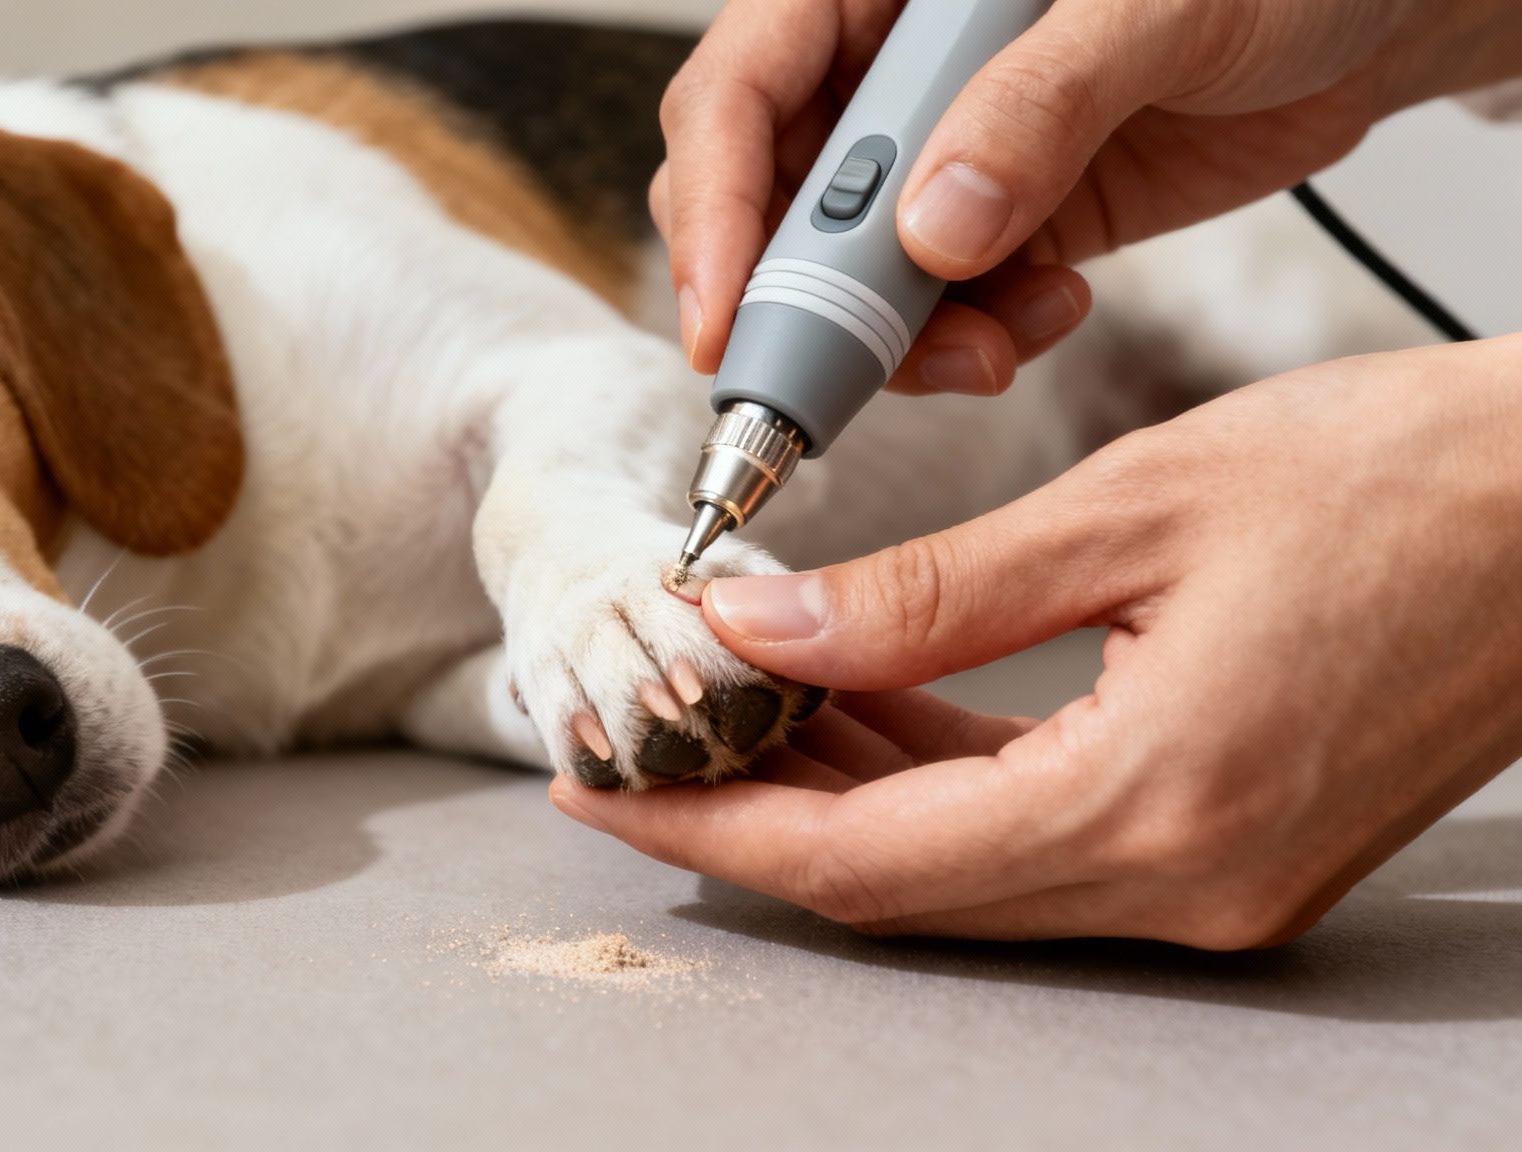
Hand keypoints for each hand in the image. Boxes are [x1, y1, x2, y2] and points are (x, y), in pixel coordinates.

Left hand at [552, 337, 1521, 946]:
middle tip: (640, 742)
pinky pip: (1040, 837)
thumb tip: (759, 633)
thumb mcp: (1126, 510)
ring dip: (843, 791)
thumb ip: (922, 597)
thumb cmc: (1393, 481)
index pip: (862, 861)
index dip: (715, 827)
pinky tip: (867, 708)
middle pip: (900, 885)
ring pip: (965, 865)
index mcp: (1152, 805)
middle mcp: (1183, 882)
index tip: (601, 788)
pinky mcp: (1235, 849)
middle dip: (754, 813)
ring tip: (737, 703)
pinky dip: (939, 779)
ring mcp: (1216, 882)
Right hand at [655, 0, 1519, 394]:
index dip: (712, 207)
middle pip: (760, 199)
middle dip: (795, 304)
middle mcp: (885, 72)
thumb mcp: (1158, 10)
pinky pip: (933, 310)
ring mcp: (933, 155)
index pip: (738, 93)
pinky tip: (1049, 317)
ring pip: (838, 278)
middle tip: (840, 384)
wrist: (1372, 23)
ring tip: (993, 354)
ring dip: (896, 343)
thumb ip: (1038, 111)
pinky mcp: (992, 224)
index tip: (724, 318)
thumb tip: (932, 235)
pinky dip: (972, 344)